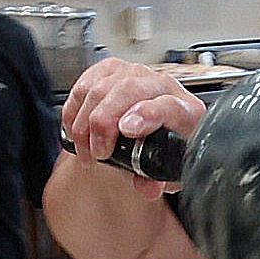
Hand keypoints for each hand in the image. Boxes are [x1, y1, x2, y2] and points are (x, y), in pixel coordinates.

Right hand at [61, 58, 205, 199]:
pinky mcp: (113, 70)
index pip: (169, 105)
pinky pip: (85, 83)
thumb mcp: (170, 167)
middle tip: (98, 153)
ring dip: (85, 121)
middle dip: (103, 123)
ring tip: (86, 148)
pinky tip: (75, 129)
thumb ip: (157, 180)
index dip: (147, 114)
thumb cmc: (171, 142)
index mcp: (186, 111)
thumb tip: (147, 187)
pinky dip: (74, 109)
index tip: (128, 130)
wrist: (170, 123)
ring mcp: (137, 74)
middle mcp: (162, 86)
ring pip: (103, 87)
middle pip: (129, 90)